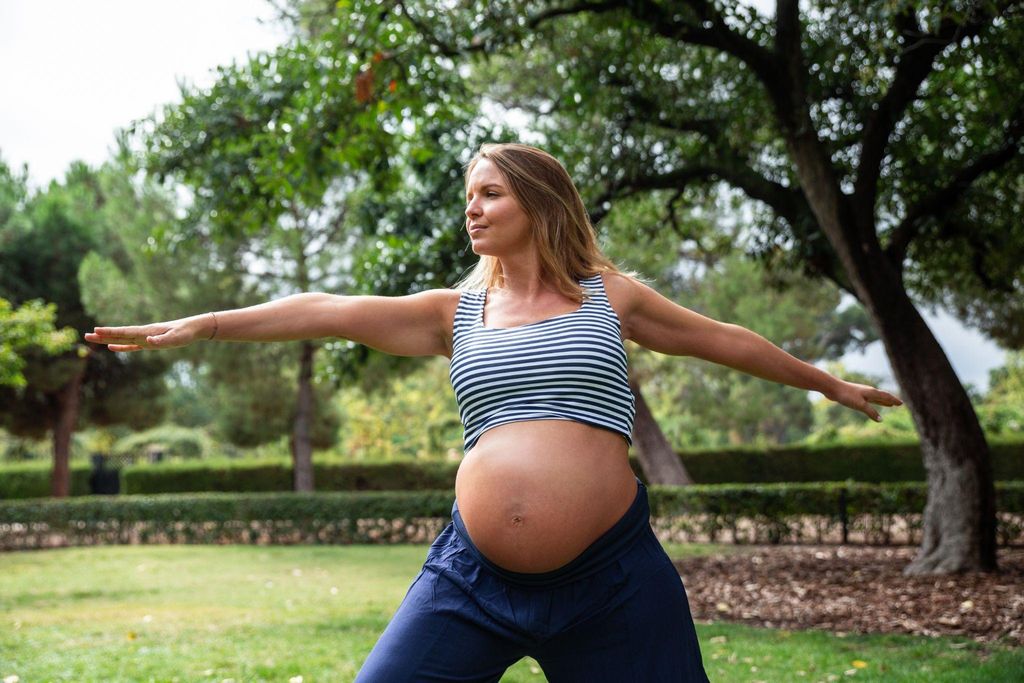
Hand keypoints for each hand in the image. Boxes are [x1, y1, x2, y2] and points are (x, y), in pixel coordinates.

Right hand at [84, 316, 206, 351]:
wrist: (193, 328)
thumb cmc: (185, 333)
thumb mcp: (176, 339)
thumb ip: (162, 341)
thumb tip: (148, 342)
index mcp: (147, 332)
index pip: (125, 332)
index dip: (110, 332)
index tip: (95, 331)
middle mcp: (143, 334)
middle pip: (119, 335)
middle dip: (103, 336)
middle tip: (85, 336)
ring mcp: (145, 337)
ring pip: (123, 339)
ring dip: (108, 339)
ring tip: (93, 338)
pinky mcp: (149, 342)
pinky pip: (132, 345)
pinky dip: (122, 346)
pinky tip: (112, 347)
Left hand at [825, 379, 902, 421]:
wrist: (833, 388)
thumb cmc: (847, 395)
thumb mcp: (861, 405)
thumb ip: (871, 412)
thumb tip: (880, 420)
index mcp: (872, 392)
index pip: (886, 396)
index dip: (894, 400)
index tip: (902, 403)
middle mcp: (868, 391)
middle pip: (882, 396)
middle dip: (890, 400)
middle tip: (898, 404)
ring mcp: (861, 393)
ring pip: (875, 398)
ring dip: (883, 401)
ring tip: (889, 404)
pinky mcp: (855, 395)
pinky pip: (868, 399)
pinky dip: (874, 402)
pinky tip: (871, 403)